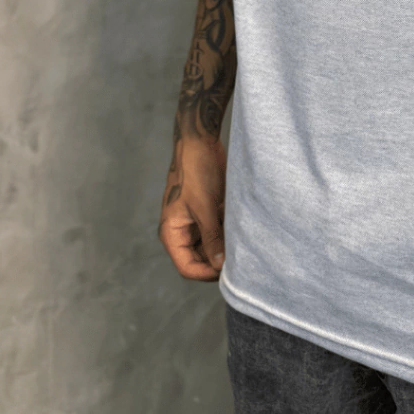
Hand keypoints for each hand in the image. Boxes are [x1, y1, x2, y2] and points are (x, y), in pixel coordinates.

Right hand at [158, 133, 227, 279]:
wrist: (200, 141)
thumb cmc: (196, 171)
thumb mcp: (205, 207)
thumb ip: (211, 238)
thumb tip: (220, 266)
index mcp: (172, 233)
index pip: (187, 267)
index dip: (207, 273)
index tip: (229, 271)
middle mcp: (181, 231)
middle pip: (199, 260)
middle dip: (217, 261)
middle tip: (240, 260)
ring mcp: (194, 222)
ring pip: (210, 246)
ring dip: (224, 247)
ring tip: (241, 245)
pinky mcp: (206, 212)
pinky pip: (216, 232)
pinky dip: (227, 233)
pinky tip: (241, 230)